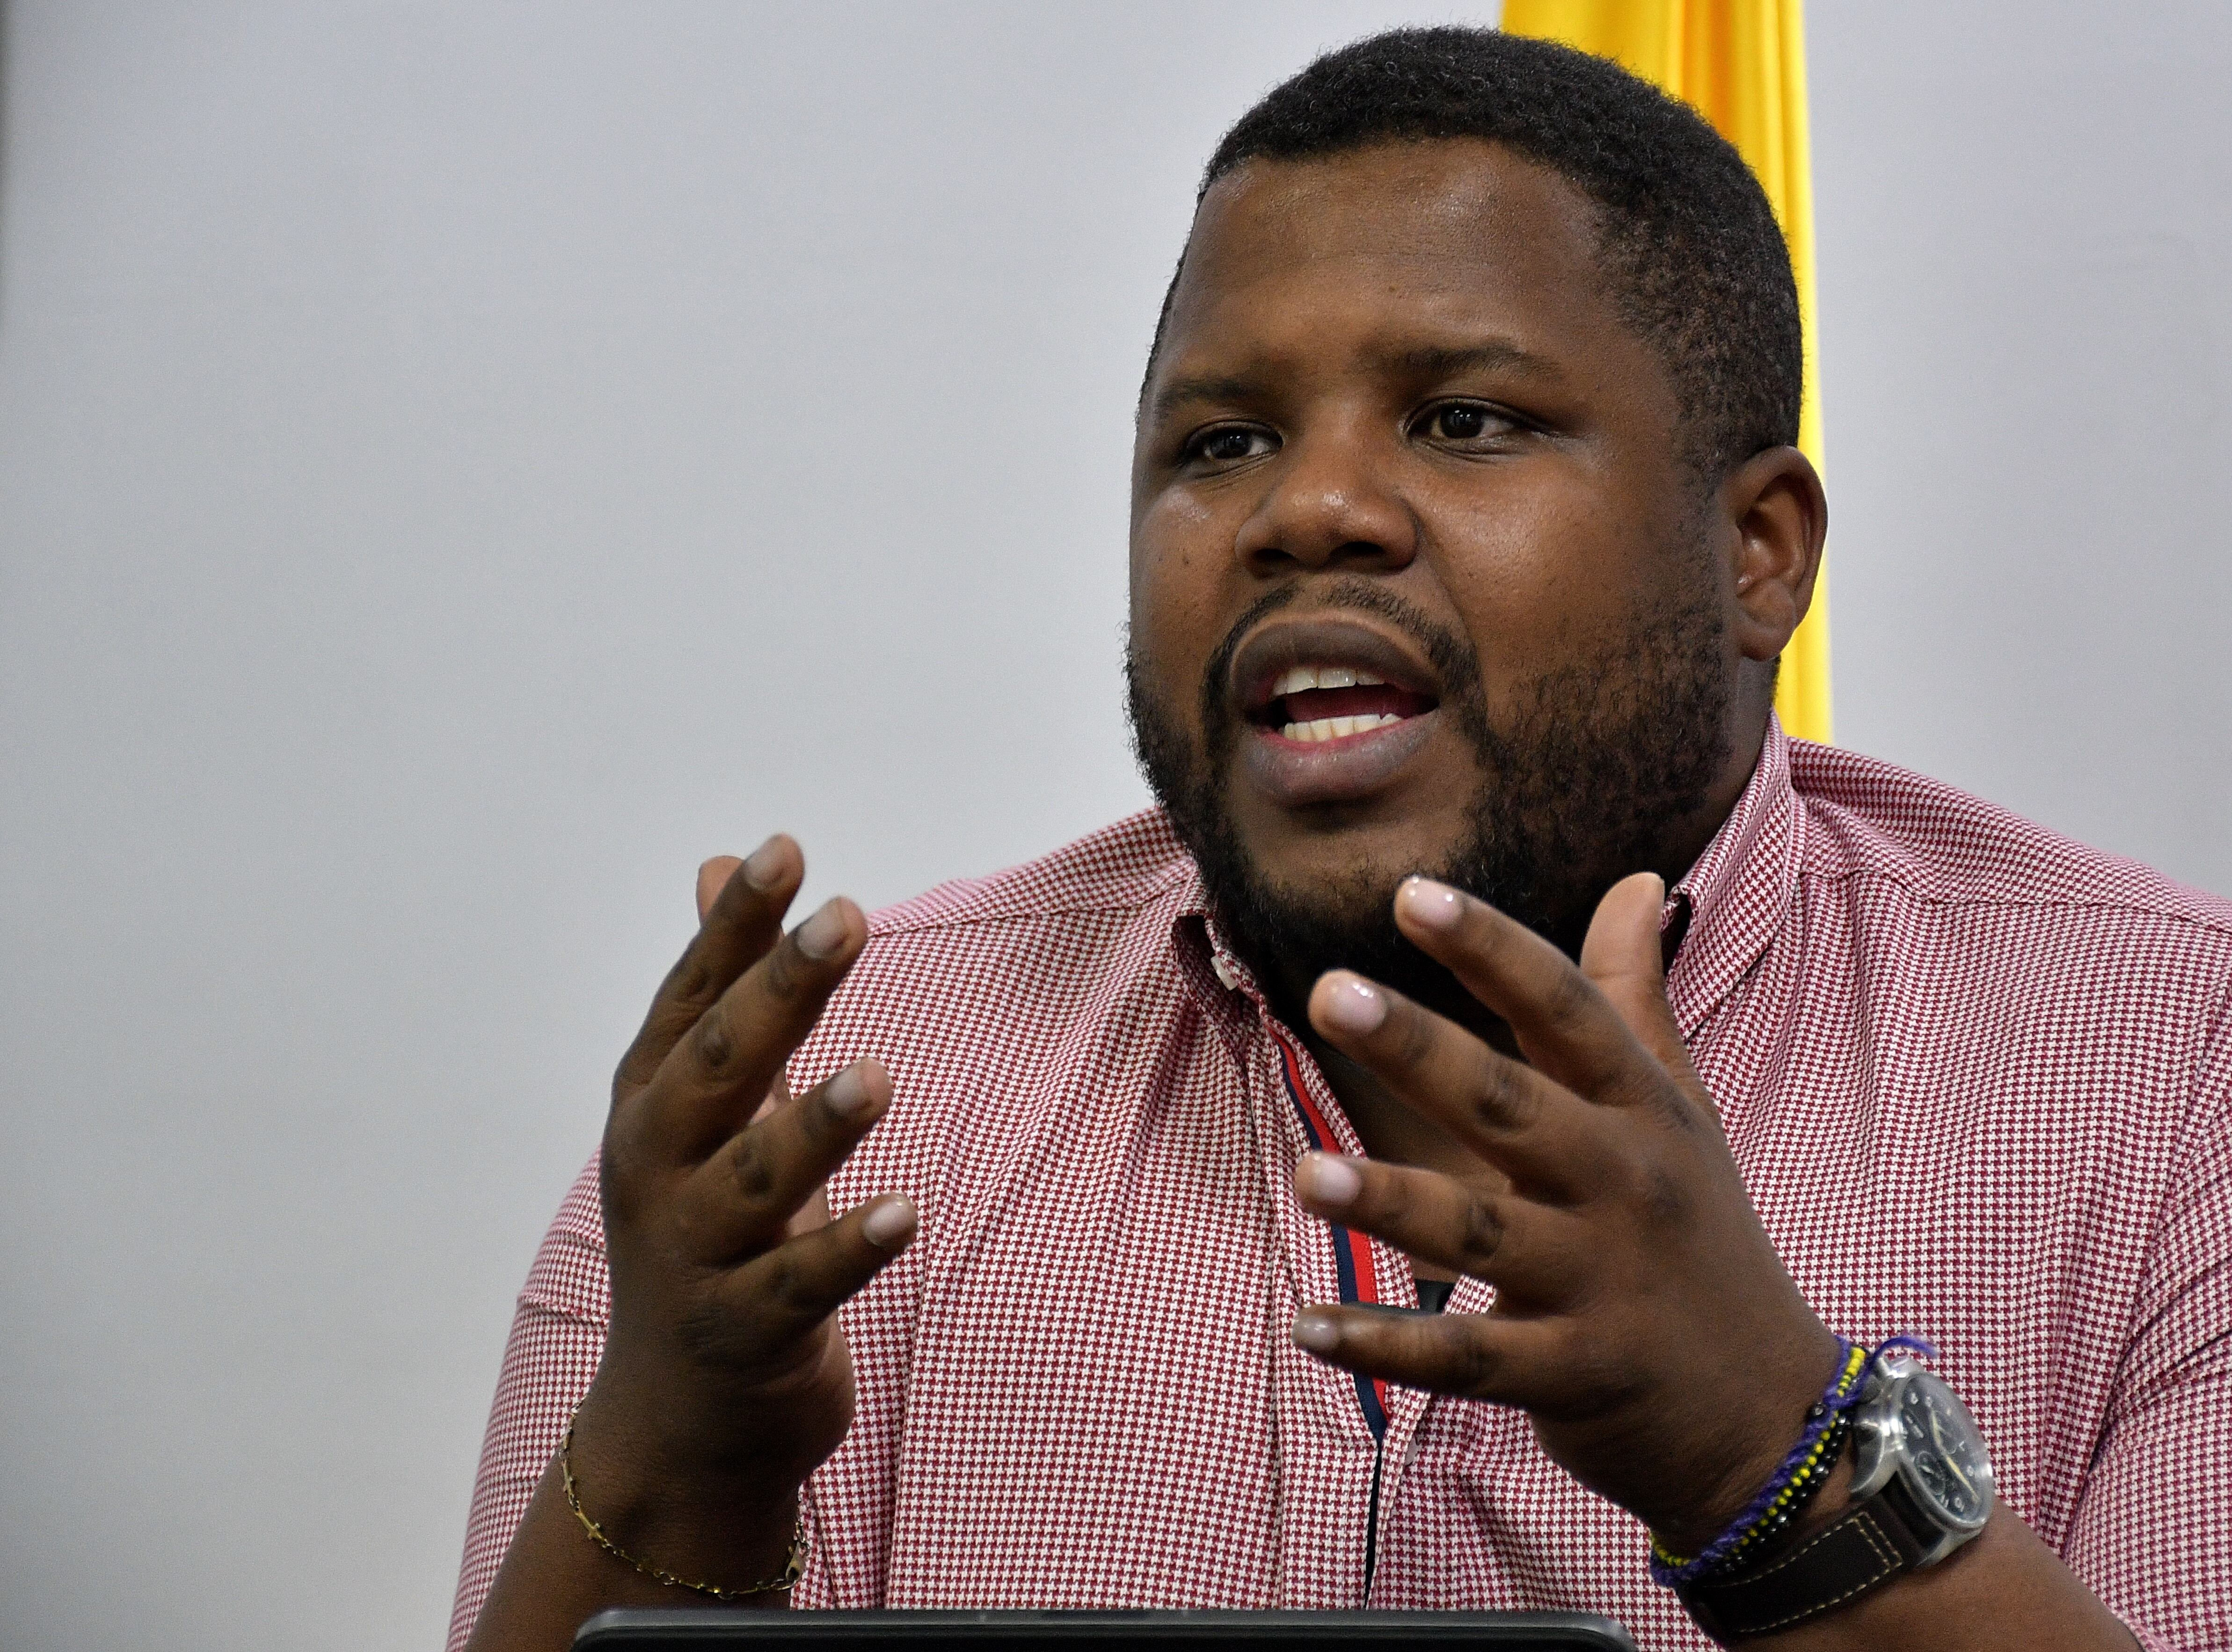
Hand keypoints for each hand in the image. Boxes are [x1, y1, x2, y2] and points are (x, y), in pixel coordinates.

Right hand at [571, 835, 916, 1569]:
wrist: (674, 1421)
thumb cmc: (701, 1233)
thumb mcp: (699, 1107)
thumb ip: (721, 988)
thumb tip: (722, 864)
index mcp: (652, 1105)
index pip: (692, 998)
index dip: (737, 928)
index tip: (787, 849)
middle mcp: (658, 1169)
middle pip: (719, 1069)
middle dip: (778, 993)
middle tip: (845, 919)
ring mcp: (693, 1255)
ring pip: (756, 1180)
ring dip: (817, 1126)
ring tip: (879, 1073)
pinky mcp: (741, 1333)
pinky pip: (798, 1285)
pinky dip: (849, 1249)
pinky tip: (905, 1213)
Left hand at [1288, 871, 1838, 1552]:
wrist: (1772, 1414)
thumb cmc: (1700, 1236)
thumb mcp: (1679, 1113)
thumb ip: (1635, 1000)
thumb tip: (1638, 880)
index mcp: (1643, 1112)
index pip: (1566, 1011)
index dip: (1492, 950)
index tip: (1411, 893)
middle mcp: (1623, 1184)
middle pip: (1508, 1103)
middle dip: (1419, 1047)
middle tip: (1330, 991)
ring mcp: (1598, 1283)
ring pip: (1475, 1232)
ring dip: (1385, 1200)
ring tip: (1303, 1173)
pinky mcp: (1571, 1375)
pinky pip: (1464, 1359)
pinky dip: (1383, 1347)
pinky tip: (1308, 1327)